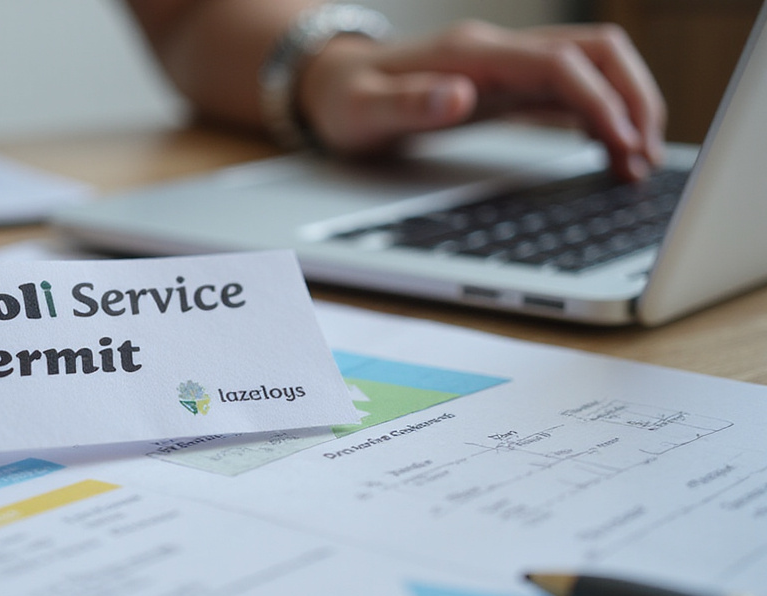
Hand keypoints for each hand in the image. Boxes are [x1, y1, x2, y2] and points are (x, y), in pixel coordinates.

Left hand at [299, 21, 665, 179]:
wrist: (329, 88)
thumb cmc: (344, 103)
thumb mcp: (364, 113)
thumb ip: (409, 104)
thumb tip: (458, 96)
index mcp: (472, 56)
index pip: (561, 64)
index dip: (602, 101)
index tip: (624, 144)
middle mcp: (499, 53)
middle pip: (597, 52)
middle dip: (635, 98)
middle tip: (646, 157)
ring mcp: (507, 68)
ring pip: (594, 68)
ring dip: (626, 107)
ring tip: (636, 164)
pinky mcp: (507, 87)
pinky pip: (572, 92)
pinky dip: (601, 118)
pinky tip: (609, 152)